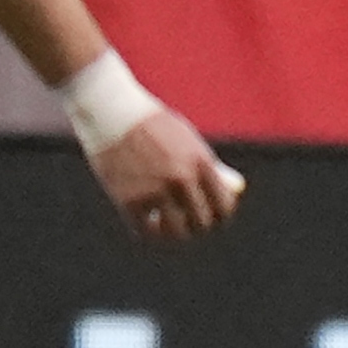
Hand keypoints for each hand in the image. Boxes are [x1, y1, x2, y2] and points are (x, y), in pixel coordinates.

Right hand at [90, 107, 243, 242]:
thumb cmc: (152, 124)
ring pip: (176, 233)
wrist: (110, 113)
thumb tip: (237, 189)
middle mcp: (181, 179)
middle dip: (197, 226)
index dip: (220, 217)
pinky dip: (149, 230)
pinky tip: (148, 222)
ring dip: (174, 233)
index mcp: (200, 162)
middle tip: (188, 224)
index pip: (223, 206)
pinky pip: (146, 231)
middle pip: (201, 223)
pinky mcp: (130, 201)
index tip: (212, 218)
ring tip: (168, 225)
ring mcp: (155, 192)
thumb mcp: (187, 139)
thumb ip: (211, 167)